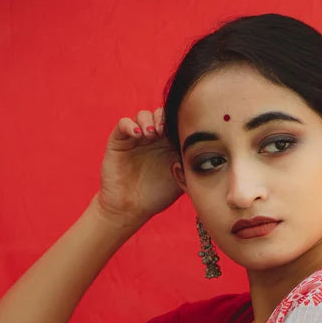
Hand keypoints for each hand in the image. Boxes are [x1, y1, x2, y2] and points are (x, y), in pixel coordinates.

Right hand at [96, 106, 182, 225]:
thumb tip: (203, 149)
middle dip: (164, 118)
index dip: (179, 121)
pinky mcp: (118, 141)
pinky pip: (123, 123)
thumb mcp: (180, 180)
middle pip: (160, 114)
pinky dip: (130, 124)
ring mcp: (135, 138)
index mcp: (169, 145)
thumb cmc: (156, 197)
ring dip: (148, 120)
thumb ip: (190, 164)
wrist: (130, 208)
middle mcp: (153, 138)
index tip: (180, 131)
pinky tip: (137, 134)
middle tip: (164, 130)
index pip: (176, 123)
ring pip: (143, 115)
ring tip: (151, 134)